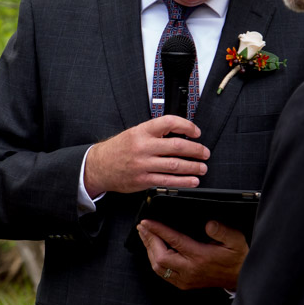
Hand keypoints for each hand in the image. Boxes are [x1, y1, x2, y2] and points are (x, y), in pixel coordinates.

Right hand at [83, 118, 208, 196]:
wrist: (99, 166)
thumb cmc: (119, 149)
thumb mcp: (134, 133)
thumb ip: (155, 133)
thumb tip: (181, 134)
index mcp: (142, 131)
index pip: (170, 123)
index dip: (187, 126)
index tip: (196, 132)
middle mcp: (143, 147)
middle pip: (177, 146)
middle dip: (196, 150)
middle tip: (205, 152)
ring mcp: (143, 164)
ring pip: (175, 165)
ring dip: (193, 167)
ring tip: (202, 167)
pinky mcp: (143, 180)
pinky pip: (168, 181)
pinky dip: (183, 181)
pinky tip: (192, 180)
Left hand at [137, 219, 247, 290]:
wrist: (240, 277)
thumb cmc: (236, 257)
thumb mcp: (235, 240)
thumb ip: (222, 231)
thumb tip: (208, 224)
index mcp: (200, 257)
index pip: (173, 241)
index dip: (157, 230)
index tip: (147, 222)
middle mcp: (190, 270)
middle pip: (160, 257)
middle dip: (148, 240)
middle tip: (142, 227)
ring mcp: (185, 279)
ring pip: (158, 267)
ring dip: (149, 251)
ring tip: (144, 236)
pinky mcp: (184, 284)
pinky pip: (163, 273)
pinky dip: (154, 260)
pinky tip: (153, 250)